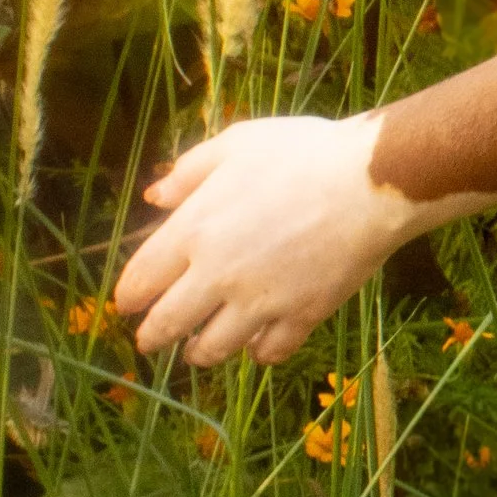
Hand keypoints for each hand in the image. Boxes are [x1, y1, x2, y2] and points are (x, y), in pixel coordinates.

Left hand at [116, 115, 410, 364]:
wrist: (371, 182)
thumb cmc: (303, 153)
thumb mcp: (237, 144)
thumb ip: (190, 171)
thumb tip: (154, 197)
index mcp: (194, 230)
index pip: (142, 279)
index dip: (128, 297)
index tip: (126, 304)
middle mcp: (218, 275)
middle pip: (168, 323)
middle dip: (152, 336)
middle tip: (149, 342)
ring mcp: (260, 301)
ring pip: (213, 348)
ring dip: (199, 352)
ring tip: (198, 351)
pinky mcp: (301, 316)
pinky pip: (269, 352)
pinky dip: (258, 352)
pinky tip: (257, 345)